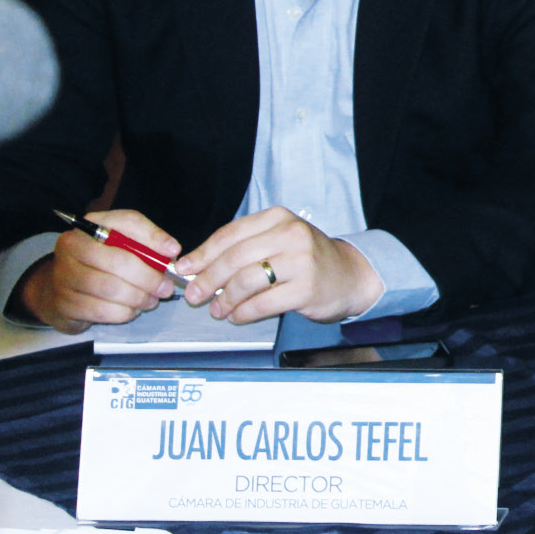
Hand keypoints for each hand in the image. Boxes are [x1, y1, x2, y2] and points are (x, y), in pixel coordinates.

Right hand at [12, 209, 179, 333]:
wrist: (57, 287)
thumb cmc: (98, 259)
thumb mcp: (121, 239)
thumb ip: (147, 238)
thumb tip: (171, 249)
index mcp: (87, 226)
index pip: (125, 224)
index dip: (152, 238)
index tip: (173, 253)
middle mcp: (70, 249)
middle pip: (119, 262)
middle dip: (149, 277)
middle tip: (166, 288)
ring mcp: (64, 278)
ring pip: (112, 289)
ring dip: (139, 298)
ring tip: (151, 300)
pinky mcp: (64, 305)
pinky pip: (103, 311)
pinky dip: (124, 312)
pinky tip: (132, 309)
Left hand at [174, 207, 383, 325]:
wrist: (350, 274)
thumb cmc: (307, 259)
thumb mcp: (278, 241)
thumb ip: (243, 248)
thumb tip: (197, 267)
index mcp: (279, 218)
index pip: (230, 234)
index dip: (202, 253)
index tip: (184, 268)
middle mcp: (291, 234)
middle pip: (234, 257)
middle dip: (207, 279)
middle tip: (194, 294)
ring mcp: (301, 261)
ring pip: (246, 281)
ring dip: (224, 299)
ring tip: (218, 309)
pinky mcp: (306, 288)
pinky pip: (262, 303)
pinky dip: (243, 313)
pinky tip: (238, 315)